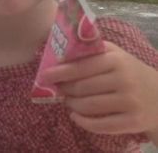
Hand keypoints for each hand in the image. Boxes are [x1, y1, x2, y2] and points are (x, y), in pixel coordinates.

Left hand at [41, 41, 157, 136]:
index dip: (59, 72)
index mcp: (116, 59)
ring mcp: (130, 101)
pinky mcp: (134, 121)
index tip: (44, 75)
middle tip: (58, 89)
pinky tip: (75, 117)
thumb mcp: (114, 55)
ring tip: (67, 101)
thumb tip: (55, 52)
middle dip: (65, 89)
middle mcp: (124, 79)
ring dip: (72, 105)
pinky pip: (100, 125)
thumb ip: (89, 51)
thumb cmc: (129, 71)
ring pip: (88, 106)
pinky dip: (83, 122)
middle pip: (81, 87)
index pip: (80, 66)